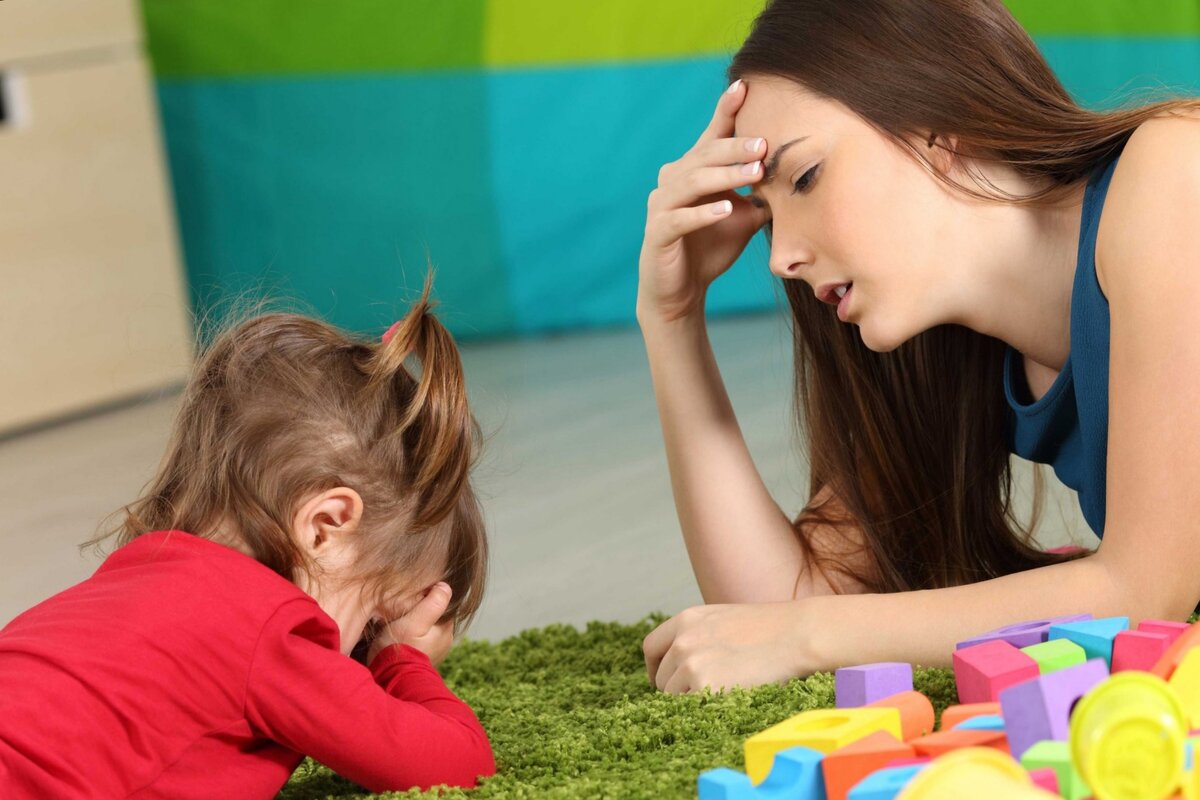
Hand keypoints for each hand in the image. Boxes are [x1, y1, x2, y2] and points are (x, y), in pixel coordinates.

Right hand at [369, 582, 454, 666]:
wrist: (389, 681)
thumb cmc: (399, 650)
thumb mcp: (413, 622)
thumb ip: (432, 604)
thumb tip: (445, 587)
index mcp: (446, 629)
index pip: (441, 604)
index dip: (427, 597)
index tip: (411, 599)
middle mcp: (444, 640)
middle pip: (434, 616)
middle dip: (420, 611)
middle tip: (401, 612)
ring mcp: (435, 651)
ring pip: (426, 628)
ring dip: (414, 624)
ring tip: (397, 624)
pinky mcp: (422, 658)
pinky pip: (419, 640)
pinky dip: (411, 636)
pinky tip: (398, 637)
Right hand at [638, 78, 770, 324]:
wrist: (680, 292)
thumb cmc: (709, 249)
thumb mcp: (743, 217)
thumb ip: (761, 194)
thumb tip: (798, 174)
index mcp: (692, 171)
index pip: (710, 136)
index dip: (725, 111)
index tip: (745, 86)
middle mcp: (672, 181)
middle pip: (703, 156)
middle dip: (734, 147)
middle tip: (764, 144)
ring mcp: (660, 206)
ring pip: (692, 182)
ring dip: (724, 176)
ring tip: (753, 174)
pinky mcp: (657, 233)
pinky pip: (679, 218)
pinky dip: (703, 213)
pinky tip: (726, 209)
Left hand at [642, 601, 812, 693]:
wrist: (797, 635)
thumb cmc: (771, 630)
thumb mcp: (724, 619)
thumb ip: (700, 636)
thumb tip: (685, 666)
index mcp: (687, 619)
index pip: (651, 647)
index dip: (656, 668)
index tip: (666, 681)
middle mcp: (683, 640)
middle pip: (662, 678)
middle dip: (677, 689)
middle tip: (705, 695)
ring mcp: (691, 663)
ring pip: (674, 697)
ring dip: (692, 702)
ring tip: (723, 695)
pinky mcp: (705, 685)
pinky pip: (690, 709)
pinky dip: (703, 711)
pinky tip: (726, 702)